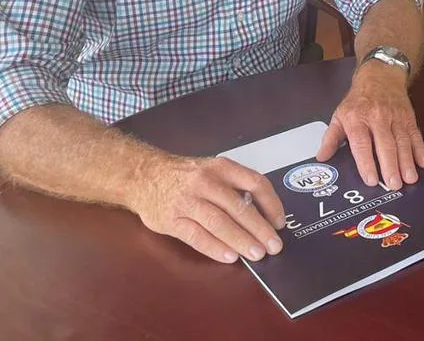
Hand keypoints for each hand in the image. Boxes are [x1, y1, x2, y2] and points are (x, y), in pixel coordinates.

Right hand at [128, 154, 285, 263]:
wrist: (143, 176)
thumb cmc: (185, 176)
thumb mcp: (212, 170)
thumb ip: (235, 186)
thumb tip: (264, 214)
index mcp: (221, 167)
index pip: (255, 183)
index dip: (271, 204)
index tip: (279, 222)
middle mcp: (205, 182)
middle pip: (238, 207)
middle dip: (259, 229)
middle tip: (274, 246)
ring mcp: (187, 201)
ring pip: (219, 223)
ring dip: (241, 240)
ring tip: (257, 254)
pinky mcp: (171, 220)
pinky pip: (197, 236)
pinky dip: (215, 248)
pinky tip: (230, 257)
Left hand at [317, 63, 423, 189]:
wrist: (380, 76)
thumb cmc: (358, 100)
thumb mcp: (340, 115)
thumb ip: (331, 138)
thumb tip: (322, 157)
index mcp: (357, 119)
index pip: (361, 144)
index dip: (366, 162)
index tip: (371, 179)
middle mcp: (377, 118)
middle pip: (385, 144)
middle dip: (391, 166)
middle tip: (394, 184)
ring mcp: (395, 118)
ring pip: (402, 141)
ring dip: (407, 161)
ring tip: (409, 179)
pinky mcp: (408, 118)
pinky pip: (415, 135)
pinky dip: (421, 149)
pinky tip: (423, 163)